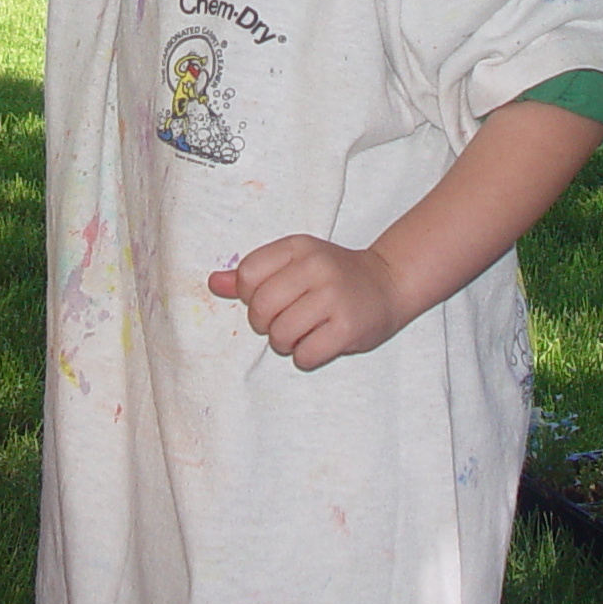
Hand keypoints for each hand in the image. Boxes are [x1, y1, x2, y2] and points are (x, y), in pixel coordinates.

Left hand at [209, 235, 407, 370]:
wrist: (388, 283)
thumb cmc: (334, 275)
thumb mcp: (295, 263)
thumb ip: (254, 274)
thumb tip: (214, 283)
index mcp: (298, 247)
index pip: (248, 275)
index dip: (250, 295)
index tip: (268, 298)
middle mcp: (316, 268)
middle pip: (261, 308)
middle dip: (265, 324)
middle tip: (284, 321)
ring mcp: (334, 297)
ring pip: (280, 334)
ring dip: (285, 342)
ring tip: (303, 332)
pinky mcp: (348, 328)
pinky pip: (304, 355)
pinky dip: (306, 356)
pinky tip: (320, 342)